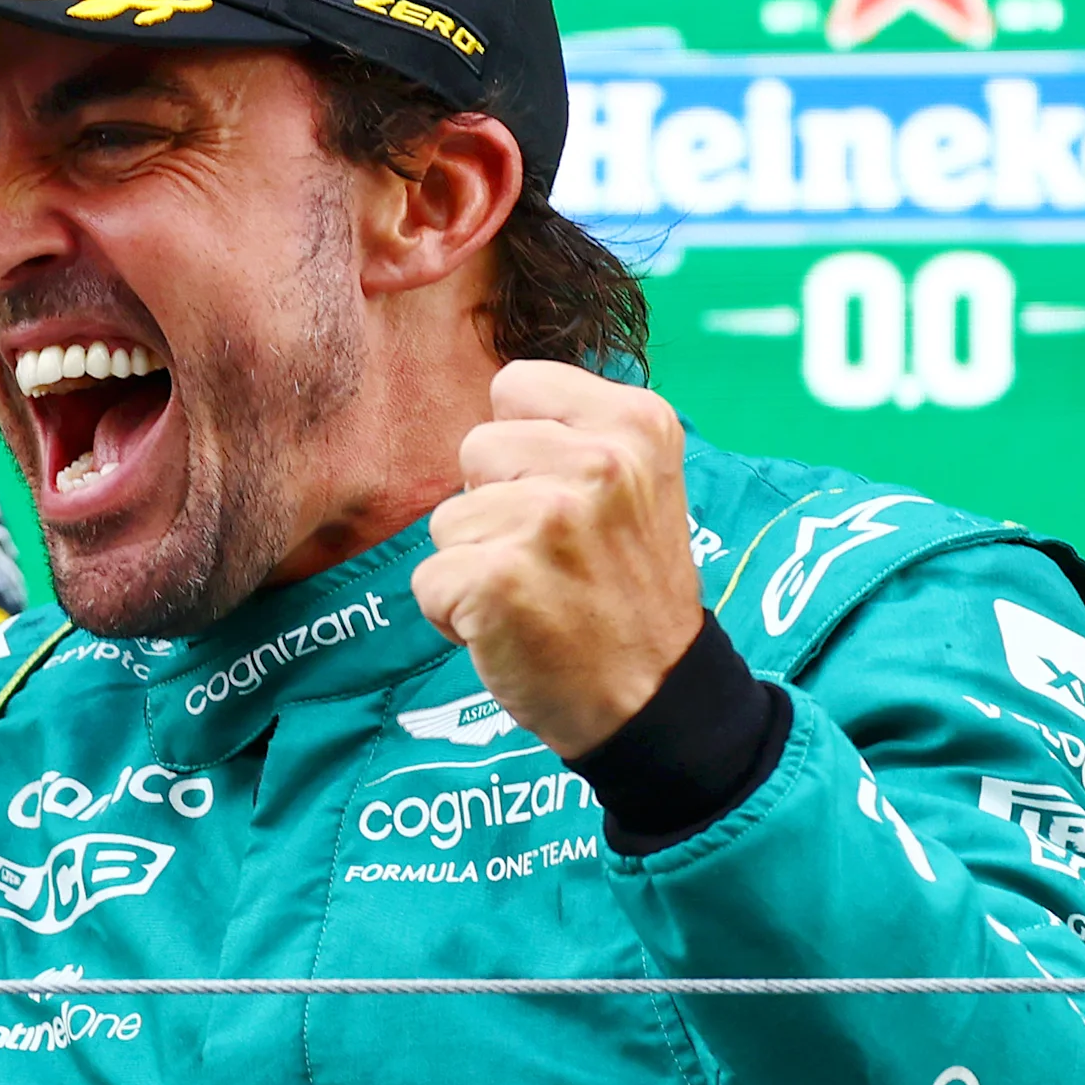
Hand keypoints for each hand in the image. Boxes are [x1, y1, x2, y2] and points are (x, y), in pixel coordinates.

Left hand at [410, 361, 702, 760]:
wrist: (656, 699)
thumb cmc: (627, 591)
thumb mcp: (637, 484)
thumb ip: (576, 431)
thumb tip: (495, 399)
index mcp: (637, 423)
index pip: (515, 386)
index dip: (521, 449)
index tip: (565, 497)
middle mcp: (599, 463)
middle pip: (474, 448)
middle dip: (494, 505)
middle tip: (551, 558)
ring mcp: (547, 519)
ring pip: (447, 518)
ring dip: (474, 563)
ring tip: (536, 595)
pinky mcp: (498, 579)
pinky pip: (428, 579)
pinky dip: (453, 614)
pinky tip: (511, 629)